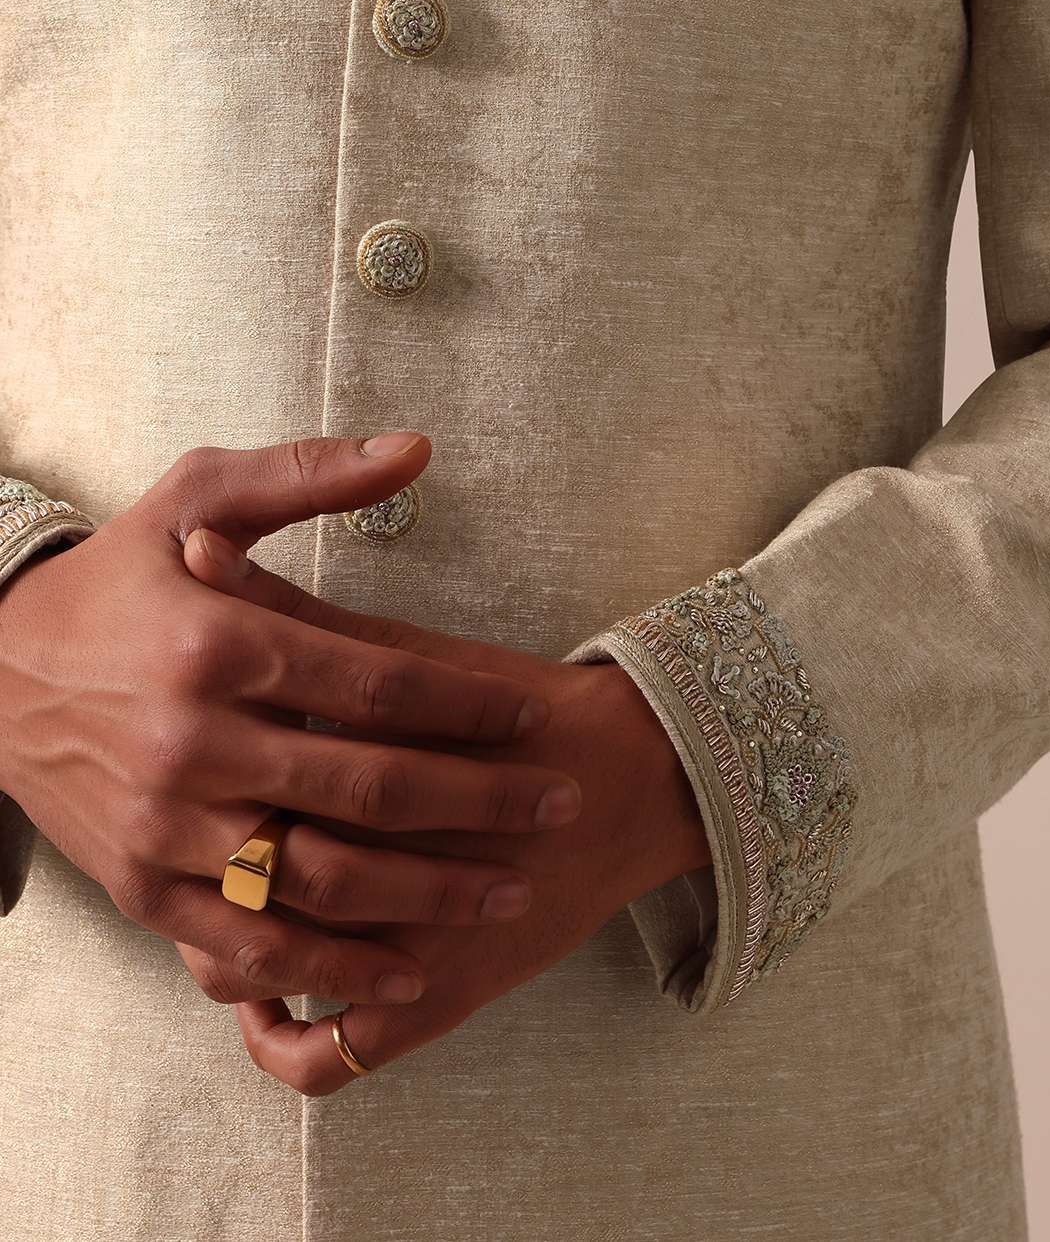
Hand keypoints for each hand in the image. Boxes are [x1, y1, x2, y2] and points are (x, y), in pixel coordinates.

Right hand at [0, 433, 579, 1012]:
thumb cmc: (118, 575)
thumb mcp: (199, 493)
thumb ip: (311, 474)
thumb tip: (417, 449)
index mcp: (219, 643)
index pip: (374, 682)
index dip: (464, 703)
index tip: (532, 713)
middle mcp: (193, 743)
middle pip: (367, 786)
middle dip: (479, 803)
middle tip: (560, 806)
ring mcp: (167, 827)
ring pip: (321, 881)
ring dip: (426, 897)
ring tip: (511, 893)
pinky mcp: (144, 890)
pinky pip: (251, 946)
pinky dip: (333, 968)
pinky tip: (406, 973)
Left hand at [176, 535, 710, 1093]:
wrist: (638, 778)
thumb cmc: (521, 704)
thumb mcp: (410, 646)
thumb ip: (300, 611)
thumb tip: (202, 549)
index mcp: (358, 762)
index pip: (233, 770)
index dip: (180, 752)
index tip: (155, 745)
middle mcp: (374, 865)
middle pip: (232, 871)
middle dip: (192, 848)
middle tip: (178, 822)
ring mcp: (401, 947)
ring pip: (257, 967)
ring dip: (218, 944)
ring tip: (219, 897)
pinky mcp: (433, 1006)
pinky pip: (322, 1057)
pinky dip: (278, 1038)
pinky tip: (264, 997)